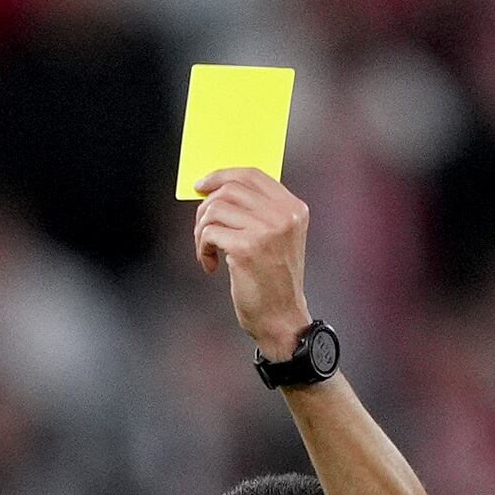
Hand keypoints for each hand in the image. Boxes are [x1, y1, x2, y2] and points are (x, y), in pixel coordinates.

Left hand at [190, 166, 314, 363]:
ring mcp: (266, 231)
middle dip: (206, 208)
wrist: (282, 319)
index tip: (201, 185)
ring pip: (214, 209)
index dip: (222, 175)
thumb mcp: (278, 238)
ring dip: (201, 230)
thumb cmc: (274, 282)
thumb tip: (216, 190)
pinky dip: (202, 248)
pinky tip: (210, 264)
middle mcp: (283, 215)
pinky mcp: (246, 248)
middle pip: (229, 189)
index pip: (252, 174)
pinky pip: (209, 232)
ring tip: (207, 251)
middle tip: (202, 230)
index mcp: (293, 208)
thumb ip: (257, 211)